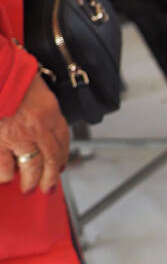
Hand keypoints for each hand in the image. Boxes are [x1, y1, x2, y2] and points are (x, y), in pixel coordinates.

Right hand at [0, 77, 69, 193]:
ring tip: (27, 187)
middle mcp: (38, 126)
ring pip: (31, 166)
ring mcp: (18, 136)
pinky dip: (5, 174)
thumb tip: (41, 124)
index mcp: (50, 111)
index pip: (63, 139)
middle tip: (48, 186)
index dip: (62, 155)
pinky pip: (4, 165)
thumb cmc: (12, 77)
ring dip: (30, 180)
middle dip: (50, 176)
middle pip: (50, 158)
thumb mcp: (36, 89)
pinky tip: (5, 178)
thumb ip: (41, 108)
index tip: (60, 165)